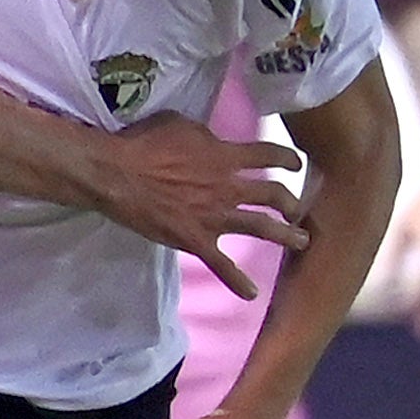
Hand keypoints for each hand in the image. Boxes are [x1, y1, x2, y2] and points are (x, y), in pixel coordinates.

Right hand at [96, 115, 309, 298]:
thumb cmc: (144, 144)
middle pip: (273, 194)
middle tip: (297, 209)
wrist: (118, 176)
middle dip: (291, 202)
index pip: (269, 155)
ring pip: (261, 227)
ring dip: (285, 235)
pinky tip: (252, 293)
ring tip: (301, 241)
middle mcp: (229, 187)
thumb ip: (206, 136)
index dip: (287, 159)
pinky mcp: (196, 241)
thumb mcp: (182, 125)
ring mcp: (215, 217)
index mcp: (225, 157)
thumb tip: (214, 143)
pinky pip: (221, 265)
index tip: (296, 165)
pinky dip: (238, 281)